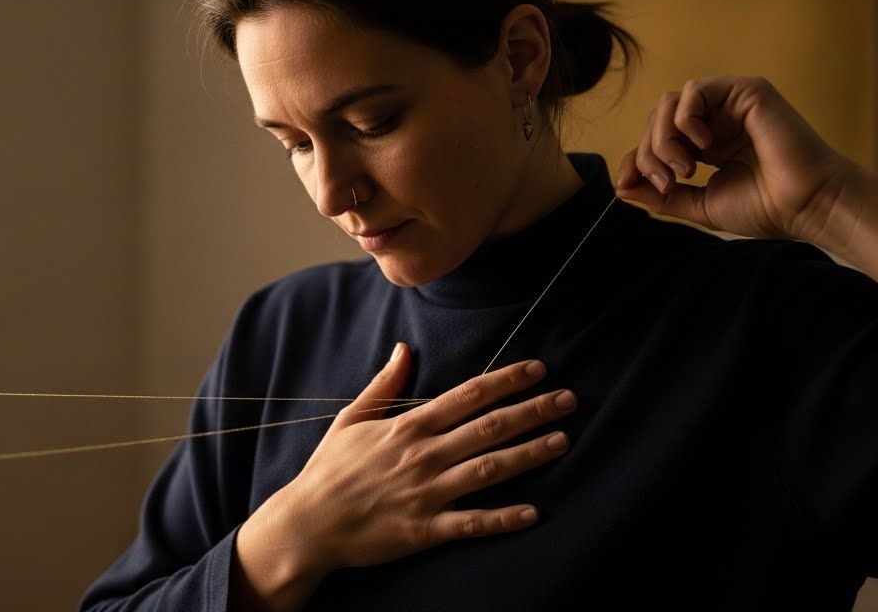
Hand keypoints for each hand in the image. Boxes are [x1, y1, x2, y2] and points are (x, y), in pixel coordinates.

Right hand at [273, 343, 574, 572]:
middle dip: (533, 411)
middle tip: (569, 399)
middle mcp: (423, 455)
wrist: (308, 523)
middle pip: (489, 427)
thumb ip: (384, 385)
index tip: (538, 369)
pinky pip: (472, 523)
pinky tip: (533, 512)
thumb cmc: (330, 470)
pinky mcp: (425, 530)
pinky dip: (503, 518)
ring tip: (562, 441)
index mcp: (408, 426)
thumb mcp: (351, 419)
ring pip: (489, 469)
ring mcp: (427, 493)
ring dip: (529, 454)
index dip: (506, 380)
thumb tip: (405, 348)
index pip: (468, 395)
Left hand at [614, 75, 858, 242]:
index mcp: (707, 145)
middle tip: (667, 182)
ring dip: (663, 139)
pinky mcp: (746, 90)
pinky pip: (694, 90)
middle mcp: (717, 121)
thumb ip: (662, 195)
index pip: (655, 140)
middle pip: (656, 121)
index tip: (626, 184)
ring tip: (685, 169)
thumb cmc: (764, 207)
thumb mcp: (699, 205)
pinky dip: (685, 119)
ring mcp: (731, 103)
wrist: (805, 204)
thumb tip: (620, 188)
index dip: (634, 159)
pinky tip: (703, 146)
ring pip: (669, 104)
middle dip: (648, 154)